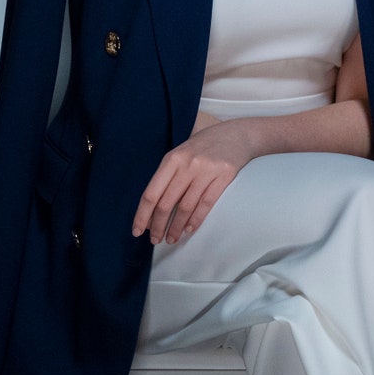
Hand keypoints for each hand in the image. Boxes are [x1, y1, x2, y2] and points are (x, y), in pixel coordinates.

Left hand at [133, 118, 256, 244]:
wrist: (237, 134)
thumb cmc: (203, 146)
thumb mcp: (181, 154)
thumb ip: (168, 177)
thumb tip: (152, 210)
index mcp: (172, 159)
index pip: (151, 193)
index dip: (142, 215)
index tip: (137, 231)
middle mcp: (187, 164)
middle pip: (166, 203)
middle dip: (158, 226)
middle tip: (155, 240)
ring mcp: (206, 170)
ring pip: (185, 207)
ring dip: (176, 227)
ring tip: (172, 238)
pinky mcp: (223, 176)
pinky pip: (206, 203)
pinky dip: (195, 220)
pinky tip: (189, 229)